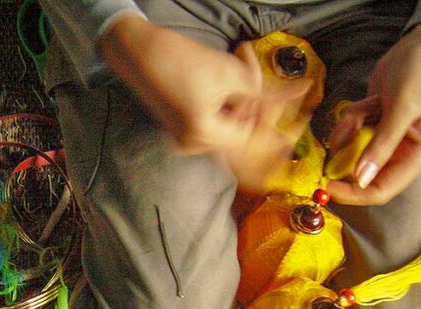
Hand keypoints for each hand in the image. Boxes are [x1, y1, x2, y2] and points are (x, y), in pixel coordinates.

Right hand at [101, 14, 264, 153]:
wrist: (141, 54)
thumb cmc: (182, 62)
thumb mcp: (229, 73)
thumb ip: (258, 93)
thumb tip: (279, 104)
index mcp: (203, 136)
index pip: (248, 134)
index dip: (262, 111)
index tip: (272, 90)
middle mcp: (192, 144)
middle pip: (236, 127)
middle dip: (247, 98)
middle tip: (248, 64)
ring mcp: (183, 137)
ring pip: (224, 121)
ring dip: (235, 95)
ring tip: (236, 62)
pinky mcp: (178, 126)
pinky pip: (209, 118)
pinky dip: (220, 99)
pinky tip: (219, 76)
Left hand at [327, 25, 420, 205]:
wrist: (418, 45)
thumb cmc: (419, 75)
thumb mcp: (401, 109)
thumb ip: (381, 145)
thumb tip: (361, 179)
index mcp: (417, 156)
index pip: (382, 190)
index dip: (353, 194)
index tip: (327, 185)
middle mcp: (401, 154)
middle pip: (361, 175)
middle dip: (347, 156)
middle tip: (345, 132)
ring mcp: (384, 142)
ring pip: (351, 151)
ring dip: (350, 130)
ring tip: (364, 108)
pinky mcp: (372, 128)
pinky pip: (350, 133)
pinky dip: (351, 119)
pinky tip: (366, 101)